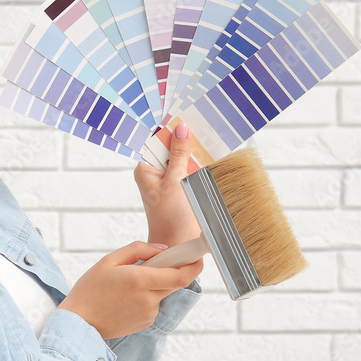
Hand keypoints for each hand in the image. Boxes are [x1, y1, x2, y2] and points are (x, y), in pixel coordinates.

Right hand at [58, 241, 202, 339]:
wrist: (79, 323)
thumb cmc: (89, 290)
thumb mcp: (108, 261)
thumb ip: (138, 250)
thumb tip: (161, 249)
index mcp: (139, 280)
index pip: (180, 275)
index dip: (193, 265)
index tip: (197, 256)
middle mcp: (148, 298)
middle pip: (176, 283)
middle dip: (174, 270)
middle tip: (160, 262)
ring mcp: (149, 313)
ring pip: (162, 293)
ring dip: (155, 284)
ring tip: (128, 284)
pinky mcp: (146, 323)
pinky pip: (154, 304)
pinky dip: (146, 296)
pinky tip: (125, 297)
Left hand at [134, 123, 200, 246]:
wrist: (180, 246)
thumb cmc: (170, 218)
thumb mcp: (175, 182)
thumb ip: (180, 155)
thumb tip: (181, 128)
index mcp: (146, 170)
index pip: (156, 141)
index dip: (170, 129)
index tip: (184, 114)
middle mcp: (157, 173)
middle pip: (172, 147)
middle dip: (186, 137)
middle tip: (203, 120)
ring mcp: (172, 180)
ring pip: (185, 157)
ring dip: (197, 149)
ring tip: (212, 132)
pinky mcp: (185, 187)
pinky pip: (193, 169)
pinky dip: (203, 162)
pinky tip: (215, 151)